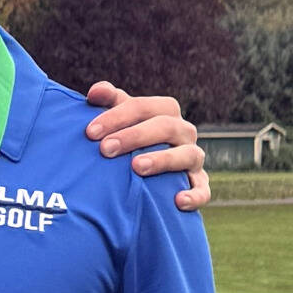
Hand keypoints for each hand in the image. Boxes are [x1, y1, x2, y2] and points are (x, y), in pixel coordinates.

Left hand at [84, 83, 209, 211]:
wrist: (150, 173)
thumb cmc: (129, 140)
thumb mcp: (120, 120)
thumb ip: (109, 103)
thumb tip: (95, 91)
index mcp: (164, 113)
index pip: (144, 107)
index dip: (117, 116)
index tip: (90, 132)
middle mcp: (183, 132)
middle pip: (166, 127)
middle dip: (135, 136)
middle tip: (105, 149)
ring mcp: (192, 158)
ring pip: (188, 154)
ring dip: (163, 160)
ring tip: (137, 167)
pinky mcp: (198, 184)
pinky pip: (202, 189)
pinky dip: (194, 194)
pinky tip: (177, 201)